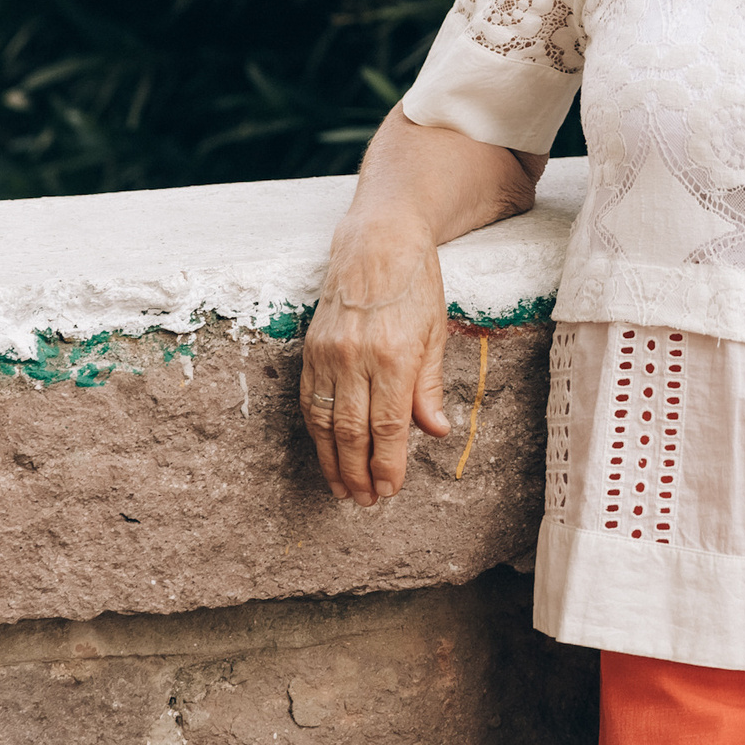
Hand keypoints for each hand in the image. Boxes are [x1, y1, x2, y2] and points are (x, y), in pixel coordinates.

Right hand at [300, 212, 453, 506]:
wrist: (377, 243)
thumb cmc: (415, 286)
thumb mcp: (436, 332)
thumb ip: (430, 385)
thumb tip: (436, 431)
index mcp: (395, 356)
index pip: (388, 428)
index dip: (388, 466)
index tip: (390, 490)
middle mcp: (357, 358)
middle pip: (353, 433)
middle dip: (359, 473)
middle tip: (365, 501)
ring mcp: (329, 354)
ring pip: (324, 423)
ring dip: (333, 462)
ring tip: (343, 489)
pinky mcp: (311, 349)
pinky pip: (309, 401)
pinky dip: (316, 433)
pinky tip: (325, 452)